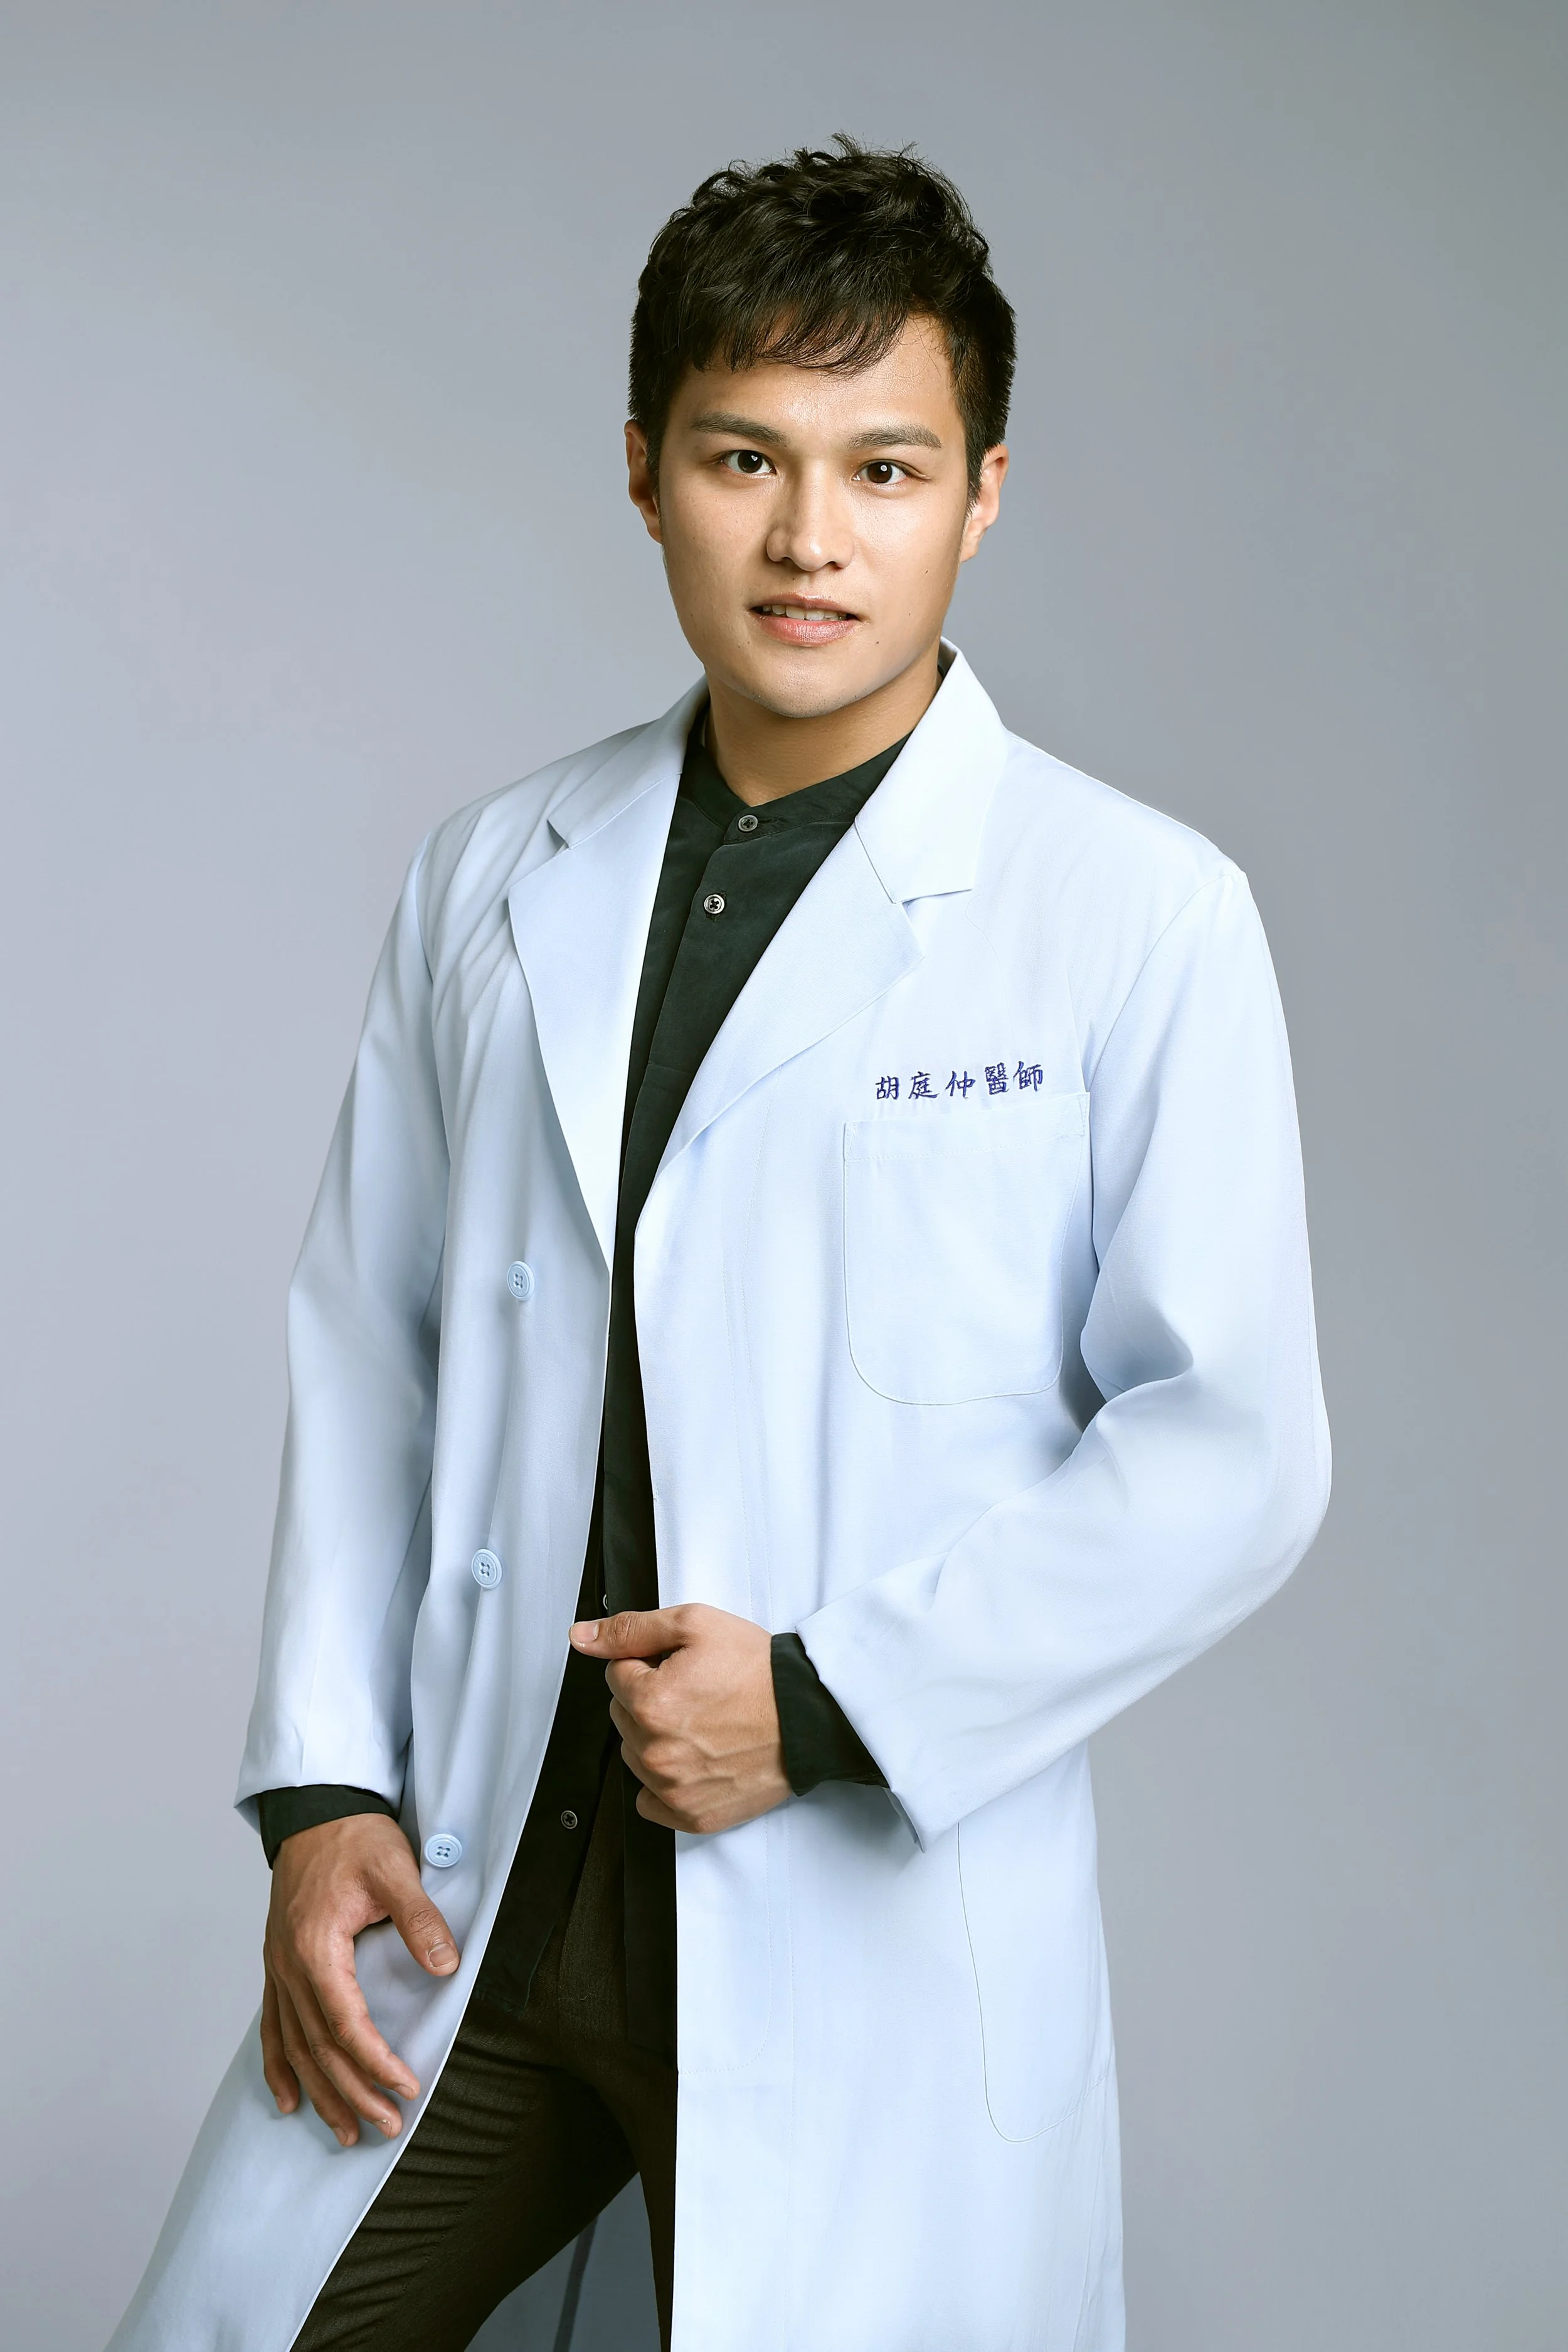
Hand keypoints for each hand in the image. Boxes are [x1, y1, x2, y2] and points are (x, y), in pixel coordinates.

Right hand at [261, 1812, 458, 2146]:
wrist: (315, 1810)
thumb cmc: (353, 1837)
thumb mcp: (394, 1868)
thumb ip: (419, 1918)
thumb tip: (446, 1965)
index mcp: (316, 1947)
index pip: (346, 2023)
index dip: (375, 2062)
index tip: (406, 2086)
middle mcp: (289, 1966)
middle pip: (319, 2046)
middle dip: (353, 2092)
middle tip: (385, 2126)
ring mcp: (278, 1968)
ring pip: (294, 2046)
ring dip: (320, 2092)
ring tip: (345, 2132)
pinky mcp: (277, 1965)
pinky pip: (272, 2027)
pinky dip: (278, 2067)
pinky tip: (288, 2098)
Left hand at [571, 1603, 790, 1834]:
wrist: (807, 1717)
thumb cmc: (759, 1673)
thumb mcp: (695, 1625)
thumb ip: (631, 1630)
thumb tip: (582, 1636)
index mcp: (650, 1702)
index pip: (617, 1674)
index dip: (648, 1663)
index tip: (681, 1667)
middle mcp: (655, 1751)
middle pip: (623, 1715)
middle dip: (650, 1699)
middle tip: (696, 1692)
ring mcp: (672, 1789)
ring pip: (634, 1755)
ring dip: (656, 1737)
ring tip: (702, 1723)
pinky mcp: (691, 1815)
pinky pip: (650, 1801)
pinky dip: (665, 1782)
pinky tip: (695, 1759)